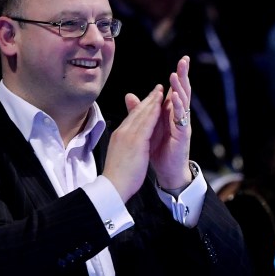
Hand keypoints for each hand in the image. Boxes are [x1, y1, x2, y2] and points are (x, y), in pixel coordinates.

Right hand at [103, 84, 165, 201]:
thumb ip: (126, 146)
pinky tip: (161, 105)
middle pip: (137, 112)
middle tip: (159, 88)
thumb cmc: (118, 176)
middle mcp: (122, 132)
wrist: (113, 186)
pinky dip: (154, 112)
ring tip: (162, 91)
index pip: (132, 117)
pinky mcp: (136, 141)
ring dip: (153, 101)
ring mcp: (128, 135)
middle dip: (149, 99)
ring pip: (142, 114)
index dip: (142, 107)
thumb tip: (128, 144)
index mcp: (119, 136)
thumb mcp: (122, 156)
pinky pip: (147, 122)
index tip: (150, 99)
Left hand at [150, 55, 193, 190]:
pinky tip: (174, 97)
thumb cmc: (159, 150)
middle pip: (182, 92)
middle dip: (183, 76)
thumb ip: (141, 111)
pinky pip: (181, 119)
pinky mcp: (183, 136)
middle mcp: (179, 117)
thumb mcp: (147, 127)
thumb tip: (130, 96)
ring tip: (175, 74)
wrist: (166, 171)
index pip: (174, 90)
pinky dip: (177, 107)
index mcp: (170, 113)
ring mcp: (182, 126)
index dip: (177, 76)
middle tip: (184, 60)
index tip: (180, 61)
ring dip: (179, 88)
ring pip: (183, 103)